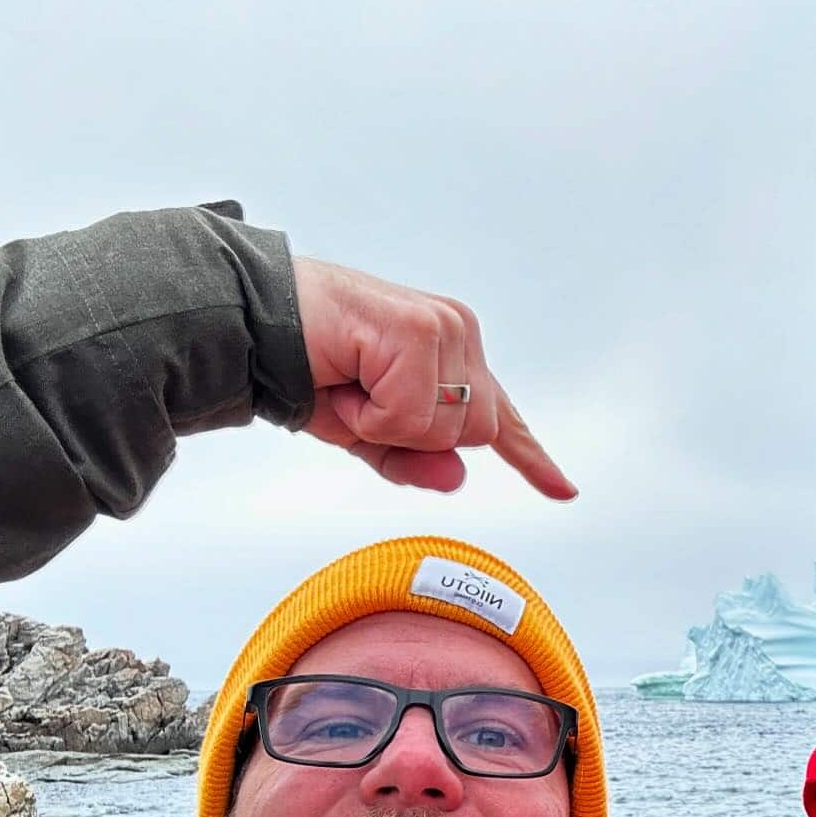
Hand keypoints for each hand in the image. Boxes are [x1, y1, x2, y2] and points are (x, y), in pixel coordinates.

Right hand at [292, 258, 576, 498]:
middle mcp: (458, 334)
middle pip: (474, 434)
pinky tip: (347, 379)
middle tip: (362, 402)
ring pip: (445, 428)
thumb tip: (458, 477)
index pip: (499, 417)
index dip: (530, 457)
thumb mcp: (367, 436)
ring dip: (386, 424)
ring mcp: (444, 327)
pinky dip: (371, 414)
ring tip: (351, 386)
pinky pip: (411, 413)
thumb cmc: (309, 369)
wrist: (252, 326)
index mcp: (454, 356)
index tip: (564, 491)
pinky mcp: (419, 329)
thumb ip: (415, 463)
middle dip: (412, 437)